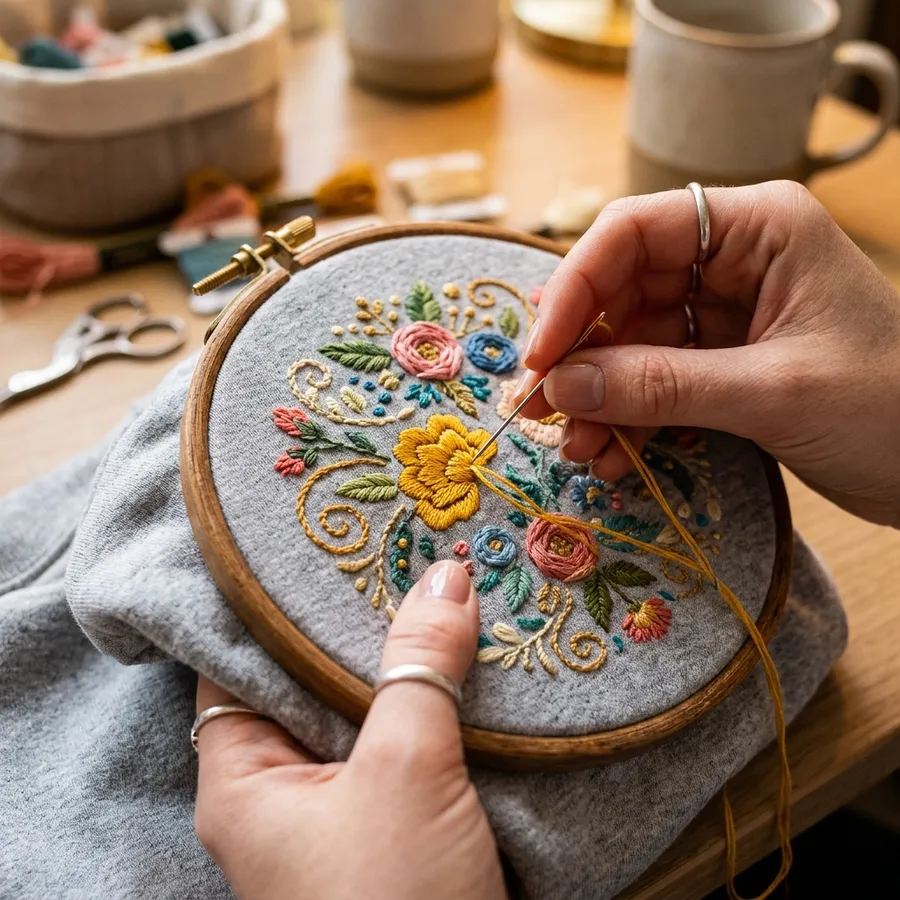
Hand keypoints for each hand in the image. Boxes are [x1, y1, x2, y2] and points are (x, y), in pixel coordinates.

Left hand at [193, 561, 506, 899]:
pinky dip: (426, 705)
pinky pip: (399, 745)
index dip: (271, 602)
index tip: (317, 542)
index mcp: (242, 781)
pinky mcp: (388, 827)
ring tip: (433, 586)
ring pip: (359, 714)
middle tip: (394, 553)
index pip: (235, 663)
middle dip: (351, 624)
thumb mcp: (405, 772)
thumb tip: (446, 574)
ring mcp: (335, 813)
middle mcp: (279, 793)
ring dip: (398, 664)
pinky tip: (460, 660)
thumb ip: (419, 668)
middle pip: (304, 683)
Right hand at [514, 180, 899, 527]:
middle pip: (621, 290)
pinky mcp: (725, 362)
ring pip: (630, 342)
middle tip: (543, 412)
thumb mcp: (774, 392)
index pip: (634, 232)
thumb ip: (662, 386)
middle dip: (581, 355)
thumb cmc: (894, 408)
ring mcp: (726, 314)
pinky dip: (629, 417)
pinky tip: (615, 455)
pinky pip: (655, 380)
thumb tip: (561, 387)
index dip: (575, 288)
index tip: (540, 356)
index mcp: (759, 228)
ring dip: (599, 397)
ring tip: (581, 449)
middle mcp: (734, 260)